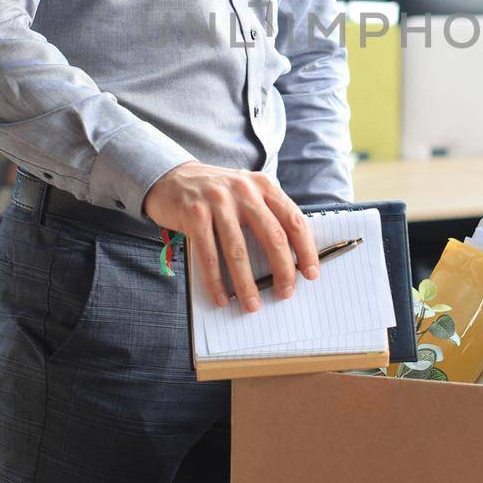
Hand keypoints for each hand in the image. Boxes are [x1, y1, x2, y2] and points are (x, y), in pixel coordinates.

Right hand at [143, 162, 319, 312]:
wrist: (171, 177)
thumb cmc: (215, 193)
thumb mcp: (246, 192)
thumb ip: (267, 213)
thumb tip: (289, 257)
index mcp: (263, 185)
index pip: (294, 220)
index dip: (306, 250)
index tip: (311, 274)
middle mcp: (244, 190)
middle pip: (272, 236)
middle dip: (282, 270)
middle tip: (285, 293)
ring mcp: (218, 201)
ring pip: (239, 250)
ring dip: (247, 284)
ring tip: (252, 305)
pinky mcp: (194, 214)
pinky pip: (208, 255)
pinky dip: (216, 282)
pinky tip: (221, 297)